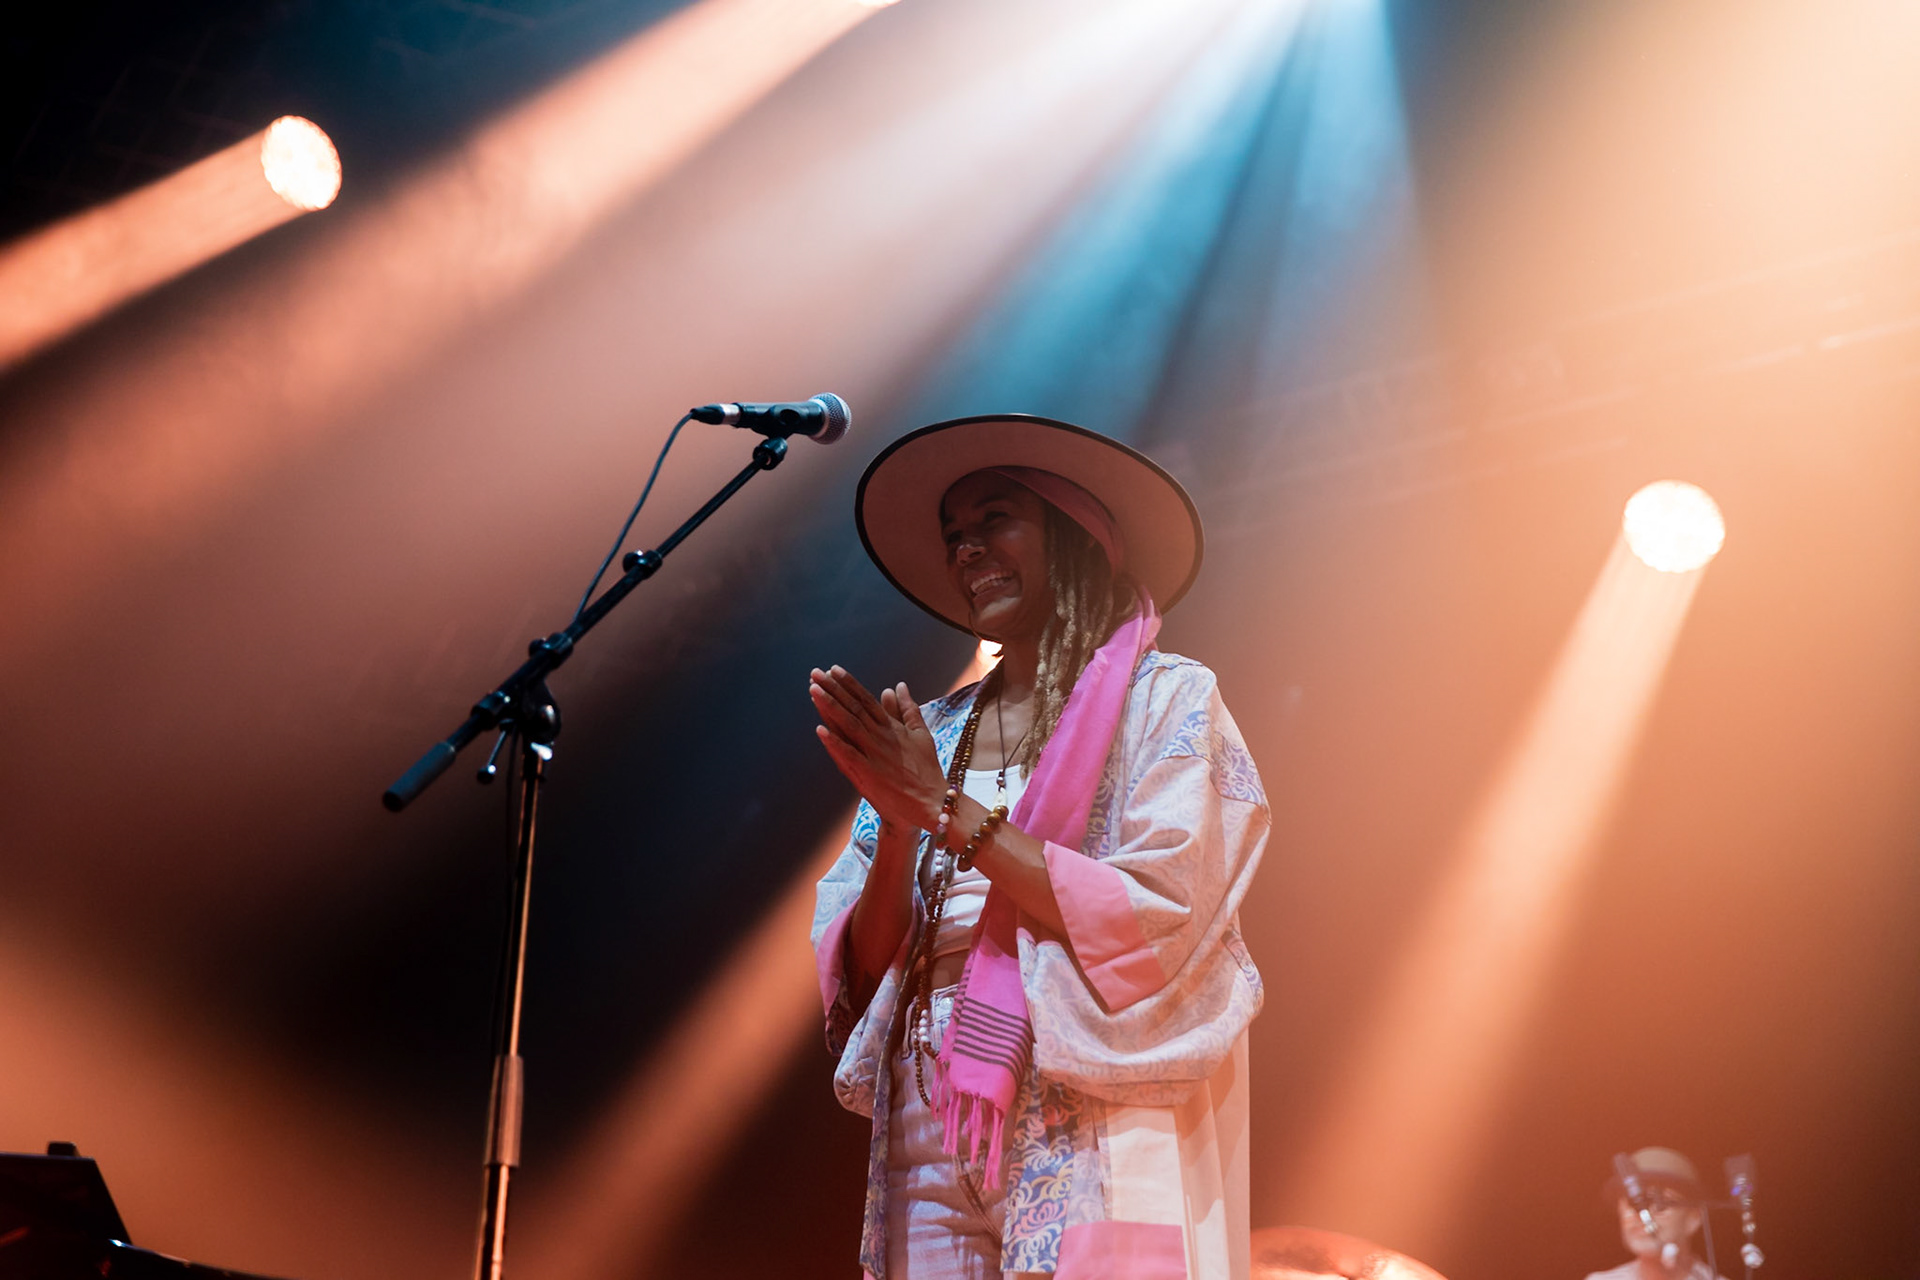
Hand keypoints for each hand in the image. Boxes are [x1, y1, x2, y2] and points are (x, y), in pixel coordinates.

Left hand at [810, 666, 945, 831]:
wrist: (931, 803)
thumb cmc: (926, 770)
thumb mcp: (921, 735)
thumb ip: (907, 709)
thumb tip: (897, 686)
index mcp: (892, 727)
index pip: (866, 700)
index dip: (849, 684)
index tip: (833, 669)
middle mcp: (881, 737)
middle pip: (853, 708)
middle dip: (833, 689)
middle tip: (815, 673)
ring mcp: (874, 755)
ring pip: (848, 725)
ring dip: (829, 707)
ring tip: (813, 690)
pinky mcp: (868, 775)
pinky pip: (848, 755)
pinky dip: (835, 743)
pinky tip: (820, 730)